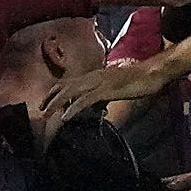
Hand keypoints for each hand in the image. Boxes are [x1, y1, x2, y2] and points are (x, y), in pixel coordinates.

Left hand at [42, 58, 172, 124]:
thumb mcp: (116, 89)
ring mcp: (98, 82)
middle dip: (50, 98)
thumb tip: (96, 106)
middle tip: (40, 110)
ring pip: (70, 92)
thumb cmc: (137, 81)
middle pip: (65, 86)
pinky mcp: (105, 90)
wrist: (151, 73)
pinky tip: (65, 117)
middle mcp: (92, 76)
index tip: (46, 102)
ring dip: (56, 104)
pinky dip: (73, 108)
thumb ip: (103, 96)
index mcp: (94, 75)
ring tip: (46, 115)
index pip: (69, 82)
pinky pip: (85, 100)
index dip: (55, 91)